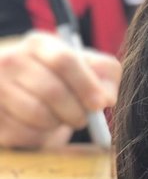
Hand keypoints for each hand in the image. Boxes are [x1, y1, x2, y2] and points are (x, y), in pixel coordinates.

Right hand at [0, 31, 119, 148]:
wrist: (20, 90)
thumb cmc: (61, 79)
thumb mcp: (84, 67)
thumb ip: (104, 74)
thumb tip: (107, 98)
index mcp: (38, 44)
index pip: (63, 60)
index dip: (86, 85)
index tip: (99, 104)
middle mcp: (11, 59)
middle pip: (53, 91)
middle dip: (75, 112)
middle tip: (82, 119)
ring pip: (38, 115)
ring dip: (57, 123)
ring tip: (58, 117)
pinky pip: (24, 133)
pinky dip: (40, 135)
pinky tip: (38, 125)